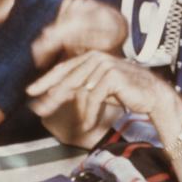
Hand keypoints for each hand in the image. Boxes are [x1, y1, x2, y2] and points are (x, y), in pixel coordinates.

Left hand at [28, 50, 174, 133]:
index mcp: (90, 57)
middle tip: (37, 109)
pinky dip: (89, 113)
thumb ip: (80, 85)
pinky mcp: (112, 75)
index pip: (63, 68)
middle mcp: (95, 57)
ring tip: (61, 119)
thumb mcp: (98, 87)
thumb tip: (56, 92)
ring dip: (72, 108)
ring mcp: (103, 64)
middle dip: (50, 94)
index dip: (46, 80)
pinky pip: (94, 97)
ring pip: (79, 88)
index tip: (31, 91)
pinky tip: (87, 124)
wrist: (151, 95)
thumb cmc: (124, 91)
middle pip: (67, 77)